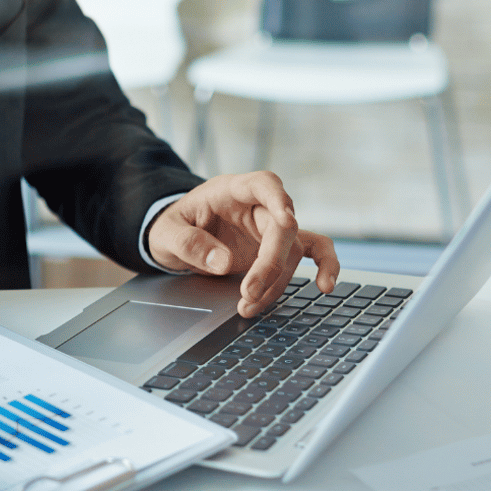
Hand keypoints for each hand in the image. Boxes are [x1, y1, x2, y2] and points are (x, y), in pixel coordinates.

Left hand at [147, 172, 339, 316]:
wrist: (176, 237)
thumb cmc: (173, 226)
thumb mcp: (165, 233)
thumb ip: (189, 243)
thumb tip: (223, 262)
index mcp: (231, 190)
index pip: (263, 184)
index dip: (278, 198)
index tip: (286, 220)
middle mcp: (257, 206)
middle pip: (281, 226)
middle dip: (270, 263)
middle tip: (248, 293)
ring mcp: (269, 227)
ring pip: (292, 250)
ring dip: (276, 282)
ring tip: (249, 306)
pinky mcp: (276, 248)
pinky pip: (309, 252)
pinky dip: (324, 265)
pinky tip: (325, 286)